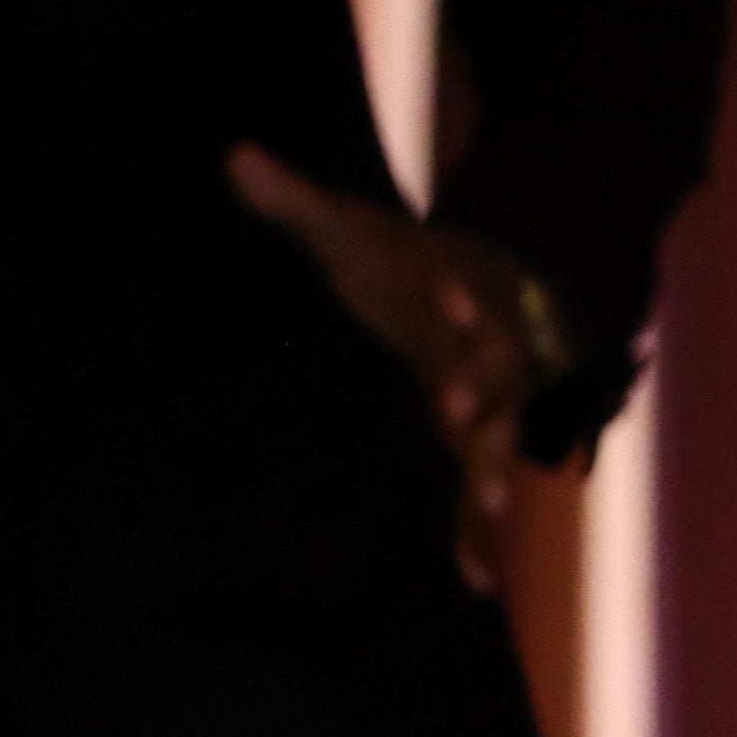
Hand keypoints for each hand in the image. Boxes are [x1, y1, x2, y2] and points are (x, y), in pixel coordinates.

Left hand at [230, 145, 555, 591]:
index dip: (460, 297)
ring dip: (495, 467)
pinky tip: (475, 580)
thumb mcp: (353, 229)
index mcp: (458, 293)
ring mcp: (492, 399)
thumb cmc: (408, 263)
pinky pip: (481, 489)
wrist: (483, 288)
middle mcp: (487, 348)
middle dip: (487, 388)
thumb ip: (297, 202)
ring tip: (493, 506)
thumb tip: (234, 156)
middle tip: (464, 407)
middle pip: (498, 368)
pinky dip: (477, 533)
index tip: (455, 302)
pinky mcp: (477, 440)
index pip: (464, 290)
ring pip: (502, 436)